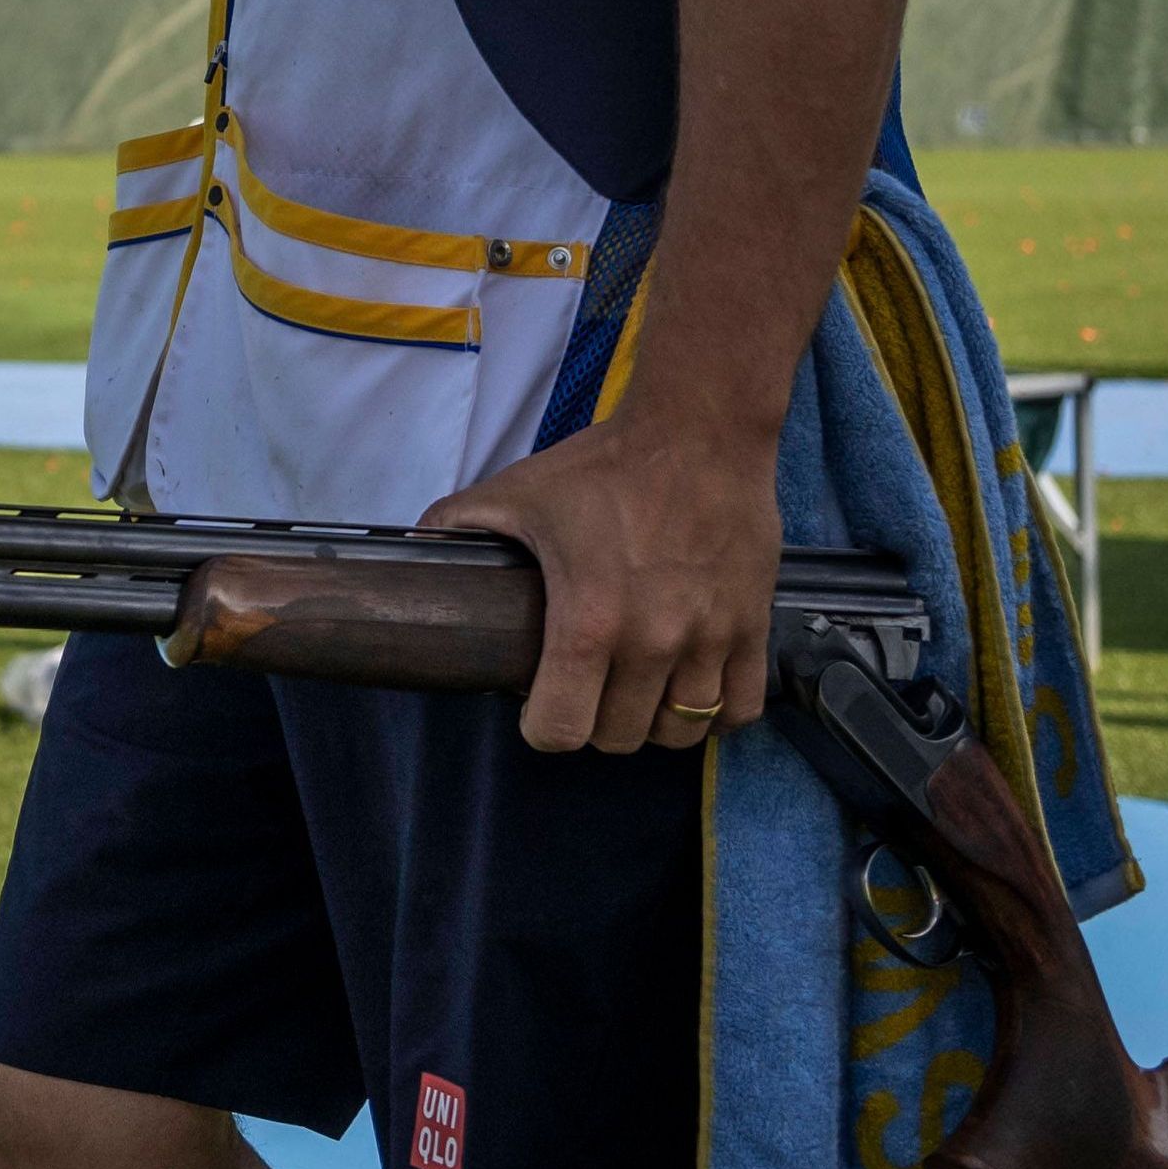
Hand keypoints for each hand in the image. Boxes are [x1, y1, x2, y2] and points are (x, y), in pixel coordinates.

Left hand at [427, 423, 781, 754]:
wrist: (699, 431)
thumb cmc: (605, 464)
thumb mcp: (516, 491)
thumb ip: (456, 523)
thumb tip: (414, 548)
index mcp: (589, 622)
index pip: (561, 730)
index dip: (541, 727)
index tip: (538, 705)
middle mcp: (653, 643)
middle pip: (619, 737)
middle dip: (593, 723)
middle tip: (585, 689)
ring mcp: (710, 639)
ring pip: (680, 731)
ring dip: (651, 721)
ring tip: (635, 691)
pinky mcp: (752, 626)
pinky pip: (740, 707)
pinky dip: (715, 713)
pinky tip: (692, 688)